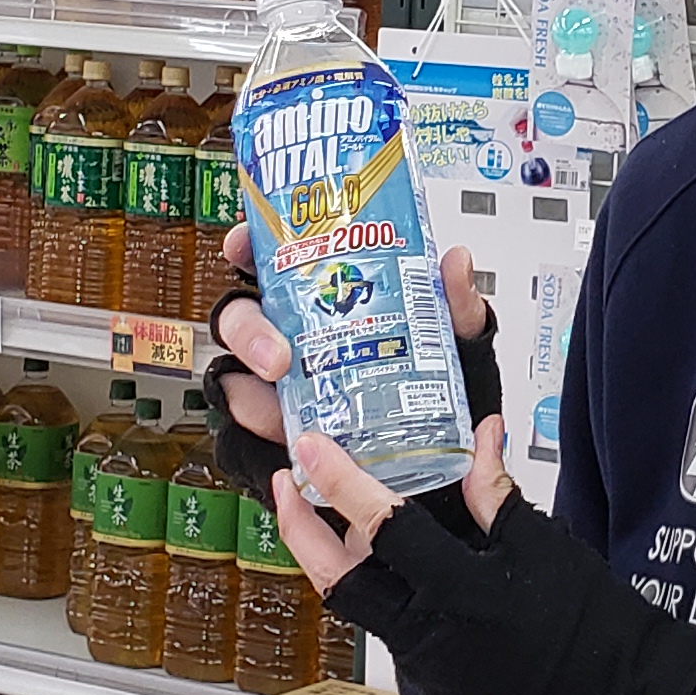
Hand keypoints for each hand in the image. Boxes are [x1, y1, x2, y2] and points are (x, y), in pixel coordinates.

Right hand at [204, 229, 498, 497]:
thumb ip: (454, 303)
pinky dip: (256, 424)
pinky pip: (251, 422)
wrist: (440, 449)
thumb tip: (457, 263)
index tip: (242, 245)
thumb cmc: (435, 380)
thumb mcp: (452, 338)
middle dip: (249, 331)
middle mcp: (293, 332)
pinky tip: (278, 429)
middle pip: (243, 316)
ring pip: (238, 371)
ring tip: (277, 401)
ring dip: (248, 385)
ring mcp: (282, 380)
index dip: (247, 247)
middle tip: (277, 357)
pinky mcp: (281, 423)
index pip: (272, 260)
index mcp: (324, 294)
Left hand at [280, 425, 695, 694]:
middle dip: (300, 530)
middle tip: (288, 482)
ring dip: (327, 558)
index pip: (384, 527)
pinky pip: (384, 624)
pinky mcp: (432, 679)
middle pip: (337, 580)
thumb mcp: (544, 545)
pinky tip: (373, 555)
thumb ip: (495, 493)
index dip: (340, 482)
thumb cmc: (592, 620)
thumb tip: (480, 434)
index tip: (310, 445)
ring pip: (354, 605)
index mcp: (460, 590)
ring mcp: (425, 663)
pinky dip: (370, 585)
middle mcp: (428, 633)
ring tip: (317, 514)